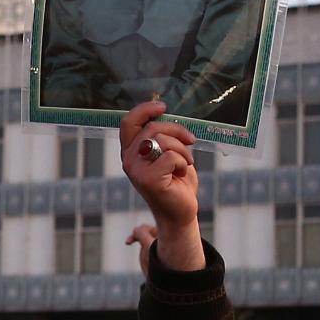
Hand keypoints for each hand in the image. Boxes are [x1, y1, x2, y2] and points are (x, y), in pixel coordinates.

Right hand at [120, 102, 203, 270]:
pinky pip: (171, 156)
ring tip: (185, 164)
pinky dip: (183, 163)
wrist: (181, 212)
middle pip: (152, 128)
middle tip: (191, 140)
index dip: (144, 109)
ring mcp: (136, 170)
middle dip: (177, 130)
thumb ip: (162, 137)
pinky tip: (181, 174)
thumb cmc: (177, 182)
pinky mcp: (148, 180)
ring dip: (182, 150)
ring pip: (163, 140)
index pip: (128, 122)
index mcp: (131, 151)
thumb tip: (165, 113)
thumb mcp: (168, 153)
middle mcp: (129, 159)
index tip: (163, 106)